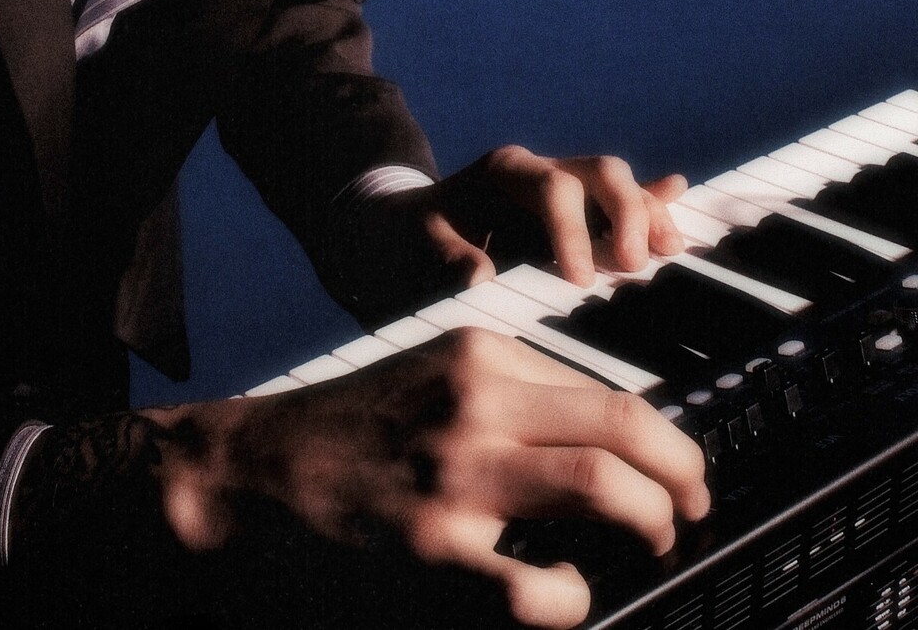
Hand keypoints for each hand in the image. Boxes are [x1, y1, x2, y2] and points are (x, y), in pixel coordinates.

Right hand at [145, 330, 708, 627]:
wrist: (254, 472)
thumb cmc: (350, 429)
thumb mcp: (431, 374)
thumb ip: (508, 392)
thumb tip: (604, 436)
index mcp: (479, 354)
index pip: (607, 387)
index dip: (660, 435)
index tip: (675, 464)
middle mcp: (475, 402)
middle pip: (625, 424)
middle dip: (683, 471)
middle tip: (694, 502)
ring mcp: (457, 476)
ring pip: (604, 486)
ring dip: (653, 520)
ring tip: (655, 539)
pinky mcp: (436, 551)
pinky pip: (546, 584)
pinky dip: (574, 595)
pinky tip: (565, 594)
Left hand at [346, 152, 687, 311]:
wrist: (398, 229)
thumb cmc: (408, 241)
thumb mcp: (413, 248)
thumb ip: (443, 261)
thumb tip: (479, 276)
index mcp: (503, 173)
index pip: (552, 188)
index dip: (572, 231)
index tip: (577, 280)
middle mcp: (540, 172)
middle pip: (600, 171)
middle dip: (626, 213)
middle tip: (632, 266)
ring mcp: (563, 188)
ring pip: (619, 184)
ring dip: (649, 215)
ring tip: (669, 253)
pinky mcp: (576, 212)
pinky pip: (621, 200)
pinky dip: (651, 207)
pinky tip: (680, 217)